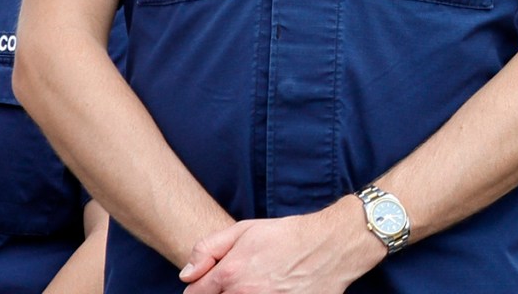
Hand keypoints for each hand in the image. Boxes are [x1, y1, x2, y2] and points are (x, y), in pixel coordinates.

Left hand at [179, 198, 382, 293]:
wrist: (331, 246)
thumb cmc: (288, 235)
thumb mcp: (244, 230)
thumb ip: (208, 249)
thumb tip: (186, 275)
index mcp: (230, 274)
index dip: (199, 289)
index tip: (209, 286)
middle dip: (223, 293)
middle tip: (238, 284)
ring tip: (259, 285)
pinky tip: (274, 290)